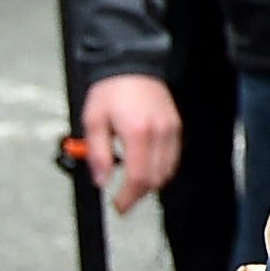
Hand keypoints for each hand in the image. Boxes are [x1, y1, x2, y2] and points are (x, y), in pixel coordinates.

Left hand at [77, 71, 180, 209]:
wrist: (132, 64)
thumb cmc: (111, 89)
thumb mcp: (93, 120)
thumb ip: (97, 153)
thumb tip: (101, 180)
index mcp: (137, 132)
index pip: (138, 177)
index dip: (128, 197)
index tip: (118, 206)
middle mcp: (159, 133)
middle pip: (156, 179)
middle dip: (139, 194)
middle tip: (123, 198)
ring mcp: (171, 130)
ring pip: (167, 171)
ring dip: (150, 183)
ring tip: (132, 184)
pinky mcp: (176, 127)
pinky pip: (173, 158)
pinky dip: (160, 169)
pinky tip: (145, 167)